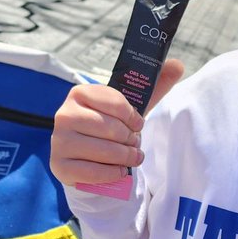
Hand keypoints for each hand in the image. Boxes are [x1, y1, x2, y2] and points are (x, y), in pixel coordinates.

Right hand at [50, 58, 183, 187]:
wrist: (85, 157)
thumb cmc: (109, 127)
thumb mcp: (128, 108)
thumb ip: (152, 87)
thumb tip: (178, 64)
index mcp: (79, 93)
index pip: (115, 102)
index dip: (133, 117)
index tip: (138, 124)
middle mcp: (64, 114)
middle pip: (111, 128)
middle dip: (131, 140)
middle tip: (134, 144)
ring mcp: (59, 141)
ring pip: (104, 151)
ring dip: (126, 158)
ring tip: (131, 158)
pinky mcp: (60, 165)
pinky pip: (93, 172)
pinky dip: (112, 174)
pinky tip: (118, 171)